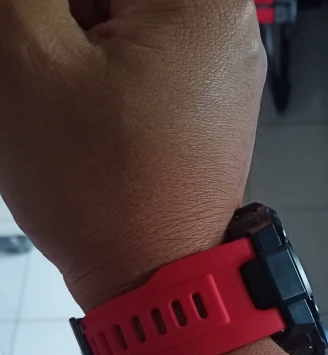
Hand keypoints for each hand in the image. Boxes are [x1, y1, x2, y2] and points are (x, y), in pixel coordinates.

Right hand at [0, 0, 264, 309]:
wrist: (152, 282)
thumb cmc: (98, 188)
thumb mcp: (31, 62)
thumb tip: (39, 6)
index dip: (53, 11)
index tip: (35, 38)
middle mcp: (225, 29)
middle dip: (59, 23)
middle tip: (39, 69)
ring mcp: (217, 74)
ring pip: (122, 25)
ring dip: (72, 46)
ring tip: (59, 103)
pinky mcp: (200, 109)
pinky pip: (138, 65)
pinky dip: (97, 77)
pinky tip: (79, 114)